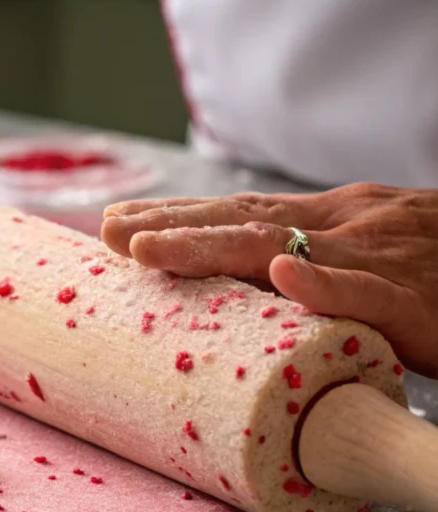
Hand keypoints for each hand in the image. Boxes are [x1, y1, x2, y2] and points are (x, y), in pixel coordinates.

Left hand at [101, 183, 437, 376]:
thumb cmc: (436, 278)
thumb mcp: (365, 261)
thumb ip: (308, 272)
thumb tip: (243, 290)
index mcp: (332, 219)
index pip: (238, 212)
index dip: (176, 217)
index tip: (116, 224)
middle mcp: (346, 225)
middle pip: (242, 220)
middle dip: (170, 225)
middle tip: (106, 231)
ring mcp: (380, 256)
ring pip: (285, 245)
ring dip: (210, 245)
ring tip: (148, 248)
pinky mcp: (416, 299)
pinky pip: (368, 289)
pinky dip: (324, 281)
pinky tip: (282, 274)